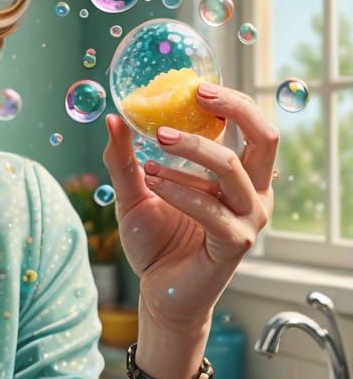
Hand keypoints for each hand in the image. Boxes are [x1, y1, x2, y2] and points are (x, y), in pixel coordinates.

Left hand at [102, 82, 277, 336]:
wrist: (158, 291)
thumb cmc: (153, 241)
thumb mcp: (133, 192)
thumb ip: (124, 158)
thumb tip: (113, 117)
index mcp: (236, 176)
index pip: (251, 127)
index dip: (231, 101)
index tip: (196, 86)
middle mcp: (252, 192)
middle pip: (265, 138)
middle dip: (234, 109)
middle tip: (196, 96)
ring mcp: (248, 218)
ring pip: (231, 167)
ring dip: (190, 150)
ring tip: (152, 152)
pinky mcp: (235, 242)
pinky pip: (211, 207)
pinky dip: (179, 190)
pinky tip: (153, 182)